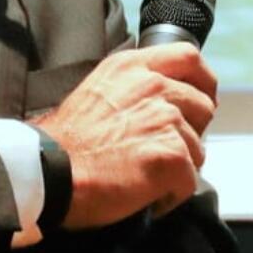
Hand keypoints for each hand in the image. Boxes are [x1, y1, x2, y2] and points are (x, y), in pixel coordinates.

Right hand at [32, 43, 216, 229]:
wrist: (49, 172)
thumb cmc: (66, 142)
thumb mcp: (97, 90)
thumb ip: (132, 86)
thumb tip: (161, 100)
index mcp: (132, 67)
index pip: (188, 56)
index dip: (202, 81)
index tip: (200, 99)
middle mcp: (152, 86)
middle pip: (202, 105)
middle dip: (191, 132)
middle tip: (163, 150)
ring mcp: (164, 119)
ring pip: (198, 148)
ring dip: (178, 167)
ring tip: (146, 176)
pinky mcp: (171, 154)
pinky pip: (190, 180)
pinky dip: (172, 195)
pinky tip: (147, 196)